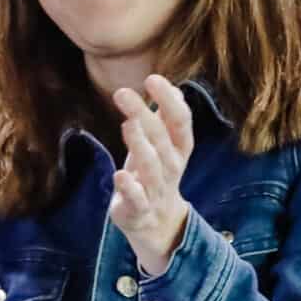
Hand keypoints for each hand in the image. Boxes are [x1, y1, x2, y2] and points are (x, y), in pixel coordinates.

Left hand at [108, 75, 194, 275]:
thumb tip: (172, 88)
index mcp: (178, 149)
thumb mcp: (161, 145)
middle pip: (162, 140)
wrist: (155, 223)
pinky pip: (138, 200)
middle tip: (122, 92)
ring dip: (140, 146)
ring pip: (152, 168)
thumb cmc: (154, 173)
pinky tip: (119, 175)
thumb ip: (166, 118)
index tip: (152, 78)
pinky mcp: (138, 210)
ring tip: (127, 125)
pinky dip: (130, 188)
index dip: (169, 100)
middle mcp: (171, 167)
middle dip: (144, 116)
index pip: (180, 121)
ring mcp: (156, 190)